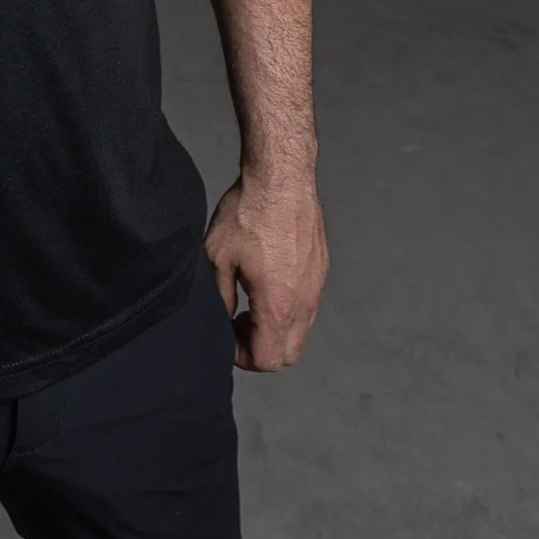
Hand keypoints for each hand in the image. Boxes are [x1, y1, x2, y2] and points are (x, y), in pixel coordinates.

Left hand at [206, 175, 328, 370]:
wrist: (281, 177)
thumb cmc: (249, 212)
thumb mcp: (217, 258)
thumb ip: (219, 297)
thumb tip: (220, 319)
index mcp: (278, 304)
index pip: (268, 360)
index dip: (243, 358)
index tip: (228, 336)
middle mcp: (304, 300)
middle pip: (289, 354)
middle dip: (261, 349)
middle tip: (238, 324)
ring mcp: (316, 285)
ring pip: (301, 331)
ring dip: (276, 329)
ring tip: (251, 303)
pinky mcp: (321, 269)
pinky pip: (308, 305)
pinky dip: (288, 309)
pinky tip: (267, 283)